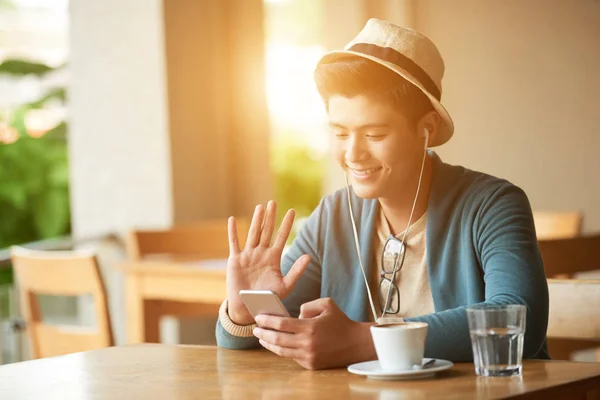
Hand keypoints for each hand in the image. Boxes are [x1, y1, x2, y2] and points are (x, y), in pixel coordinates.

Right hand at [226, 200, 310, 324]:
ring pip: (253, 234)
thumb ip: (296, 271)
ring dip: (256, 220)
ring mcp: (248, 255)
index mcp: (273, 258)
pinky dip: (233, 232)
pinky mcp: (235, 260)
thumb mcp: (285, 285)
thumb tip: (308, 256)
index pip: (281, 237)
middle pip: (266, 231)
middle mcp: (261, 253)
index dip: (286, 224)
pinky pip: (234, 243)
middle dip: (270, 217)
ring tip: (260, 207)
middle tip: (273, 202)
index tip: (292, 211)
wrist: (248, 308)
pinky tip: (233, 220)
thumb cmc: (268, 298)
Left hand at [253, 298, 376, 369]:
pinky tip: (276, 345)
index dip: (268, 320)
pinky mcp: (311, 364)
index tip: (258, 317)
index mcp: (309, 327)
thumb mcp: (326, 304)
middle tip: (255, 329)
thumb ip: (307, 305)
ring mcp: (308, 356)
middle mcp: (307, 343)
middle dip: (263, 333)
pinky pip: (292, 356)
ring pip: (282, 351)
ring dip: (269, 344)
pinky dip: (283, 350)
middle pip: (277, 339)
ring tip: (261, 338)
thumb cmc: (340, 321)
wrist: (356, 343)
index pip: (282, 324)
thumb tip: (294, 314)